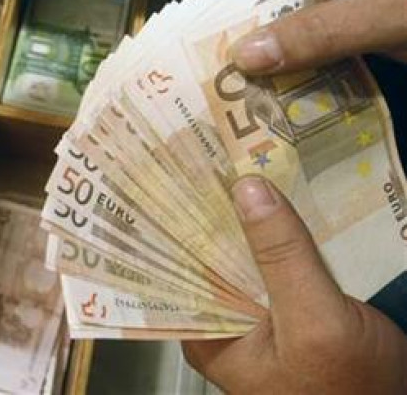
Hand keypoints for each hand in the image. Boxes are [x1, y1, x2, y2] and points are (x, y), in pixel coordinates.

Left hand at [182, 176, 406, 393]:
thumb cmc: (349, 391)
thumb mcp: (316, 321)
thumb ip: (283, 257)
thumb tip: (247, 189)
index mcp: (208, 333)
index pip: (178, 264)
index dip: (179, 217)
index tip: (181, 170)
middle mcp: (220, 323)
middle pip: (209, 255)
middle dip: (214, 210)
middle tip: (210, 155)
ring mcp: (252, 316)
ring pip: (241, 255)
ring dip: (245, 219)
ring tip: (236, 166)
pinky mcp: (283, 308)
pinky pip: (271, 263)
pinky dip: (275, 236)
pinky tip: (275, 202)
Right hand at [225, 0, 406, 73]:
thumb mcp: (389, 8)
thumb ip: (320, 31)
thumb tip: (250, 54)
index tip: (220, 33)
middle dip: (255, 29)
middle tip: (234, 69)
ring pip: (296, 21)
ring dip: (281, 55)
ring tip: (259, 88)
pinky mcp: (368, 23)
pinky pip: (322, 43)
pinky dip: (308, 67)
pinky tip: (294, 91)